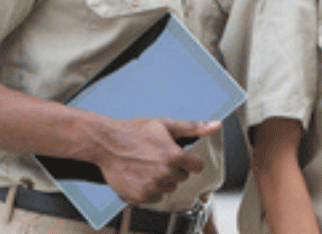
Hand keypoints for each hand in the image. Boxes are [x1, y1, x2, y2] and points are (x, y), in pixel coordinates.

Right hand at [94, 118, 219, 204]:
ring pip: (169, 188)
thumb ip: (193, 127)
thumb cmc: (133, 132)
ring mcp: (152, 186)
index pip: (197, 166)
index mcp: (174, 156)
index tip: (178, 156)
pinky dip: (150, 190)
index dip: (188, 160)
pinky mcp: (140, 196)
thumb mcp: (165, 125)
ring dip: (162, 180)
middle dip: (174, 169)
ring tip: (147, 166)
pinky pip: (155, 198)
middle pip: (182, 177)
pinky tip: (140, 176)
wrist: (106, 143)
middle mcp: (165, 173)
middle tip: (157, 158)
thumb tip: (216, 125)